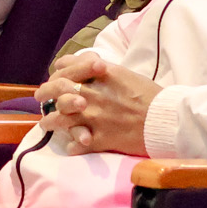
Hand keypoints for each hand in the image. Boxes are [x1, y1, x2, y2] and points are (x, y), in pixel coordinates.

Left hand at [37, 51, 160, 154]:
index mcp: (101, 75)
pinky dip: (71, 145)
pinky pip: (76, 144)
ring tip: (47, 123)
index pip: (67, 68)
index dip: (57, 72)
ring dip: (50, 121)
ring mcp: (95, 118)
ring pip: (61, 119)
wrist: (166, 119)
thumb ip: (100, 69)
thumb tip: (78, 62)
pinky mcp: (100, 139)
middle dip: (45, 94)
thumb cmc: (150, 95)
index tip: (53, 76)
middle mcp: (93, 95)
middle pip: (58, 92)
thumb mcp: (125, 73)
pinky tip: (70, 145)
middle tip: (40, 98)